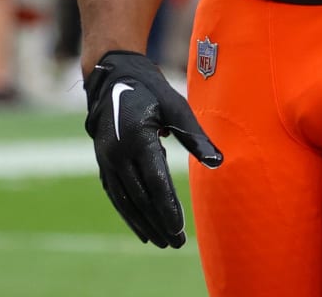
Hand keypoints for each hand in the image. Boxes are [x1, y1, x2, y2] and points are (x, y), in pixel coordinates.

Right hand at [84, 51, 222, 247]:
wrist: (113, 78)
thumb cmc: (152, 91)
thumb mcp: (177, 106)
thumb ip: (195, 136)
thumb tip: (218, 162)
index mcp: (137, 137)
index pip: (154, 181)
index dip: (167, 206)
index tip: (179, 228)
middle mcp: (117, 152)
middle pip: (140, 197)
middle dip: (159, 222)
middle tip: (177, 243)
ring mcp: (106, 160)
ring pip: (126, 201)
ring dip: (144, 224)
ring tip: (163, 243)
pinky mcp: (103, 164)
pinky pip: (116, 195)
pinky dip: (129, 215)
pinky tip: (142, 230)